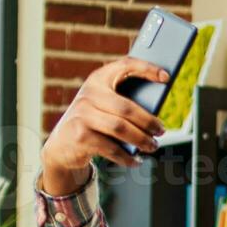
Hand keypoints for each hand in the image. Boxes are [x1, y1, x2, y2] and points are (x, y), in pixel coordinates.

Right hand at [40, 57, 170, 194]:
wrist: (61, 145)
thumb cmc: (92, 122)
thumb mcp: (104, 107)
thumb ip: (124, 103)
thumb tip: (155, 117)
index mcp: (98, 80)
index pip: (124, 66)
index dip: (146, 68)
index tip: (166, 76)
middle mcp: (88, 94)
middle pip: (126, 107)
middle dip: (148, 121)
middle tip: (161, 131)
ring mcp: (81, 115)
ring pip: (120, 128)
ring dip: (141, 140)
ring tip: (152, 146)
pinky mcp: (79, 136)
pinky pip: (111, 148)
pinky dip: (127, 157)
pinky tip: (136, 160)